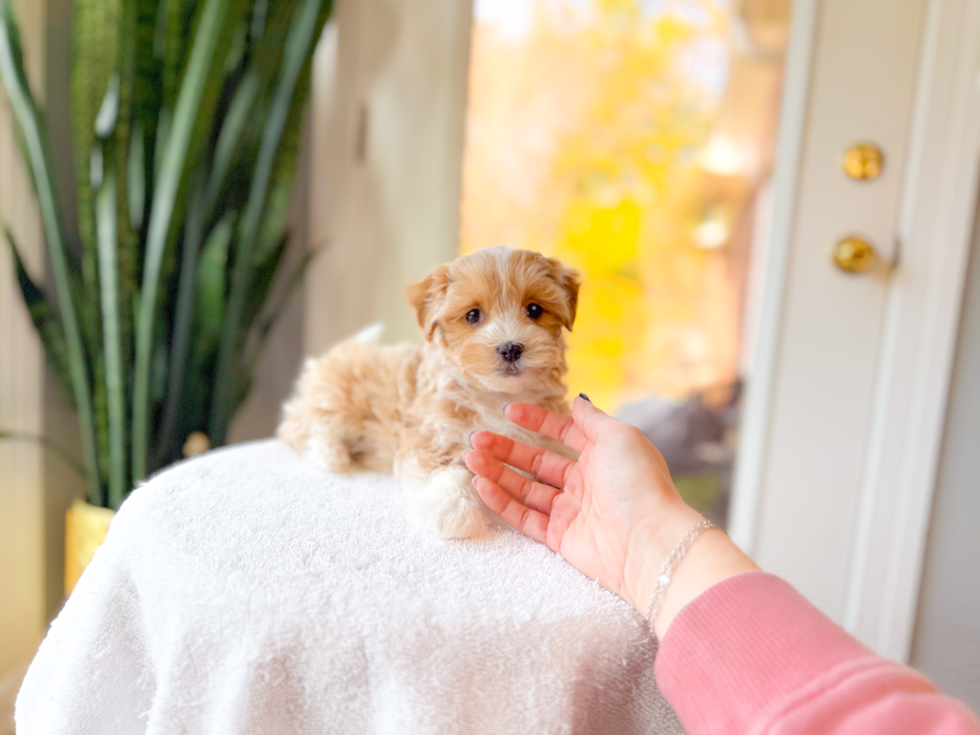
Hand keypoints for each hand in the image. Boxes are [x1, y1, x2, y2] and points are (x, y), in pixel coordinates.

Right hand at [463, 396, 755, 637]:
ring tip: (470, 458)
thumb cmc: (638, 481)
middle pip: (537, 462)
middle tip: (477, 439)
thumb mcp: (619, 436)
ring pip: (526, 489)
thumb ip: (591, 419)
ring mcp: (572, 511)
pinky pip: (525, 517)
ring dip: (497, 473)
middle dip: (506, 449)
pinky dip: (502, 501)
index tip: (509, 411)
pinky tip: (481, 484)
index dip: (536, 421)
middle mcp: (586, 482)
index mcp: (602, 455)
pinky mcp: (561, 538)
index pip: (562, 434)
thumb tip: (577, 400)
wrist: (649, 540)